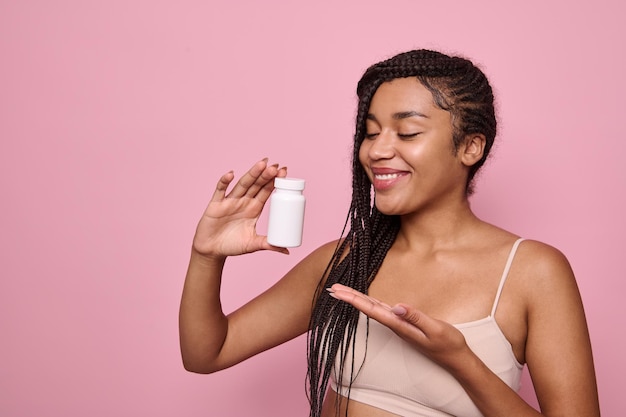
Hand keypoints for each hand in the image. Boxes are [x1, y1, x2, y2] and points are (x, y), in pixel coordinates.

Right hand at [193, 158, 287, 257]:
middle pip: (257, 184)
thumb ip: (268, 245)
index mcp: (254, 208)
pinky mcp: (216, 204)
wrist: (212, 251)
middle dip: (266, 175)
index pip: (266, 191)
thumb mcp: (253, 245)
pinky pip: (220, 191)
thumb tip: (287, 251)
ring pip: (242, 184)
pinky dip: (224, 182)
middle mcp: (243, 201)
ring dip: (251, 174)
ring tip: (262, 164)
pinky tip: (230, 174)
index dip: (275, 181)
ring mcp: (230, 201)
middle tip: (276, 166)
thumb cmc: (232, 246)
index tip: (285, 172)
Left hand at [327, 283, 471, 371]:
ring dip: (357, 300)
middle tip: (332, 288)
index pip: (372, 310)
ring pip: (373, 309)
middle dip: (349, 297)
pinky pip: (382, 311)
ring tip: (342, 292)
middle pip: (368, 308)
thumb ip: (416, 317)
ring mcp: (399, 325)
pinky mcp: (404, 324)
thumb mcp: (435, 329)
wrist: (456, 359)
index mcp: (400, 326)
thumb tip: (397, 306)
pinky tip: (364, 300)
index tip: (339, 293)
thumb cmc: (448, 344)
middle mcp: (396, 325)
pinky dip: (370, 303)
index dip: (354, 300)